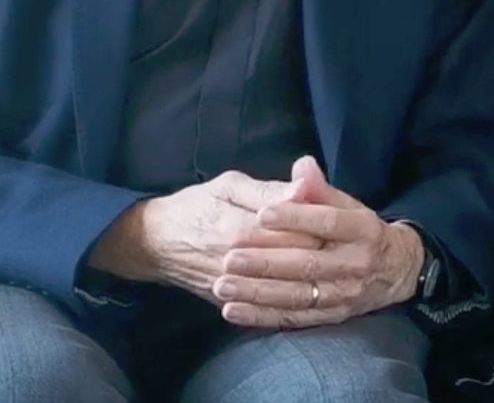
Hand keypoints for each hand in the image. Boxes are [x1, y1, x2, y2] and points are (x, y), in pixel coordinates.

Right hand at [87, 170, 319, 302]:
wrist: (154, 242)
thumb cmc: (195, 206)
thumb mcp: (229, 185)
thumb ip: (269, 189)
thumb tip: (306, 186)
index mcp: (242, 228)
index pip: (300, 232)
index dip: (324, 227)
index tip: (338, 220)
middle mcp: (238, 263)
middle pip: (298, 263)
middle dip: (324, 253)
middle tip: (339, 244)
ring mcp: (234, 287)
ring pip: (286, 289)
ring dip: (311, 280)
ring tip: (325, 266)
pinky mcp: (229, 303)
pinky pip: (267, 309)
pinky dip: (291, 301)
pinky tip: (308, 292)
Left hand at [211, 155, 425, 328]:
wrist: (396, 271)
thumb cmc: (361, 232)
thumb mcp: (349, 204)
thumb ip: (320, 189)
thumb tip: (302, 166)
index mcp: (362, 230)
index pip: (328, 222)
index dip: (295, 219)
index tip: (262, 214)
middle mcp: (356, 264)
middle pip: (307, 264)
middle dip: (266, 262)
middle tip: (229, 257)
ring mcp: (344, 294)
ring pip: (297, 295)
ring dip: (257, 293)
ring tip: (223, 285)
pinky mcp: (332, 317)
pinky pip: (293, 319)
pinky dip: (261, 317)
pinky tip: (233, 311)